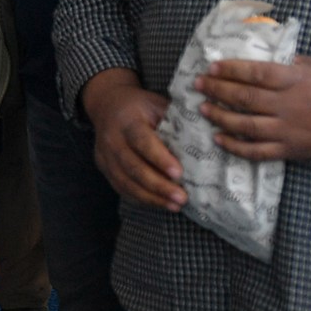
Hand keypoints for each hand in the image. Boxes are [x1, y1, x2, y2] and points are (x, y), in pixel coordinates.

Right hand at [84, 71, 182, 210]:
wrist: (107, 105)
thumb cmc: (140, 106)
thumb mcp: (157, 105)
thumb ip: (174, 122)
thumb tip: (206, 140)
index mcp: (127, 120)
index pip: (142, 142)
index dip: (160, 159)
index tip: (179, 174)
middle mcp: (112, 139)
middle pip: (133, 167)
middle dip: (158, 185)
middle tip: (182, 197)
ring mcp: (105, 156)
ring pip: (126, 182)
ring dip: (151, 197)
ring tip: (174, 205)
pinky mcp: (104, 169)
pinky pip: (121, 188)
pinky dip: (141, 199)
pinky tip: (159, 204)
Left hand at [197, 57, 310, 161]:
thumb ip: (283, 62)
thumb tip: (251, 51)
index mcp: (295, 80)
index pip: (256, 73)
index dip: (230, 70)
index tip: (211, 67)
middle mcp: (290, 105)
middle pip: (246, 98)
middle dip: (217, 91)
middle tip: (198, 85)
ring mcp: (289, 130)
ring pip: (247, 125)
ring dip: (221, 117)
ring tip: (204, 109)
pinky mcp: (290, 150)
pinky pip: (257, 151)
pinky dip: (235, 146)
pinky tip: (219, 139)